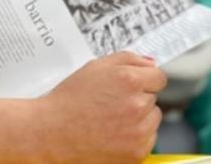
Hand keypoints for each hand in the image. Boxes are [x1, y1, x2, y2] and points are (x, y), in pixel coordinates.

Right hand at [37, 52, 164, 162]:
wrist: (51, 133)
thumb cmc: (69, 101)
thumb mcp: (95, 67)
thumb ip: (127, 59)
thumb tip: (150, 63)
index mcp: (129, 80)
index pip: (158, 77)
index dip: (143, 80)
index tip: (131, 87)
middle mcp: (137, 105)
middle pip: (153, 98)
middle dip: (137, 98)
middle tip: (111, 104)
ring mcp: (138, 131)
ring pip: (153, 120)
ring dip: (139, 119)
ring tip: (111, 120)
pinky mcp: (136, 152)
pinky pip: (148, 140)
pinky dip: (136, 138)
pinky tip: (114, 134)